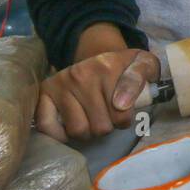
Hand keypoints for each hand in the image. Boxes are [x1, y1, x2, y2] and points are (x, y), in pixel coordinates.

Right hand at [36, 49, 160, 141]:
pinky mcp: (45, 92)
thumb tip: (121, 104)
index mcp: (107, 66)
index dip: (125, 119)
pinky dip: (60, 134)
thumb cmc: (124, 67)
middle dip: (108, 126)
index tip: (124, 112)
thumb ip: (141, 77)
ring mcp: (61, 83)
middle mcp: (81, 74)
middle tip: (108, 115)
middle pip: (101, 127)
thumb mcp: (145, 64)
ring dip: (88, 131)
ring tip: (92, 119)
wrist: (98, 55)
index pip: (121, 113)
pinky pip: (47, 125)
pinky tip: (71, 126)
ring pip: (78, 130)